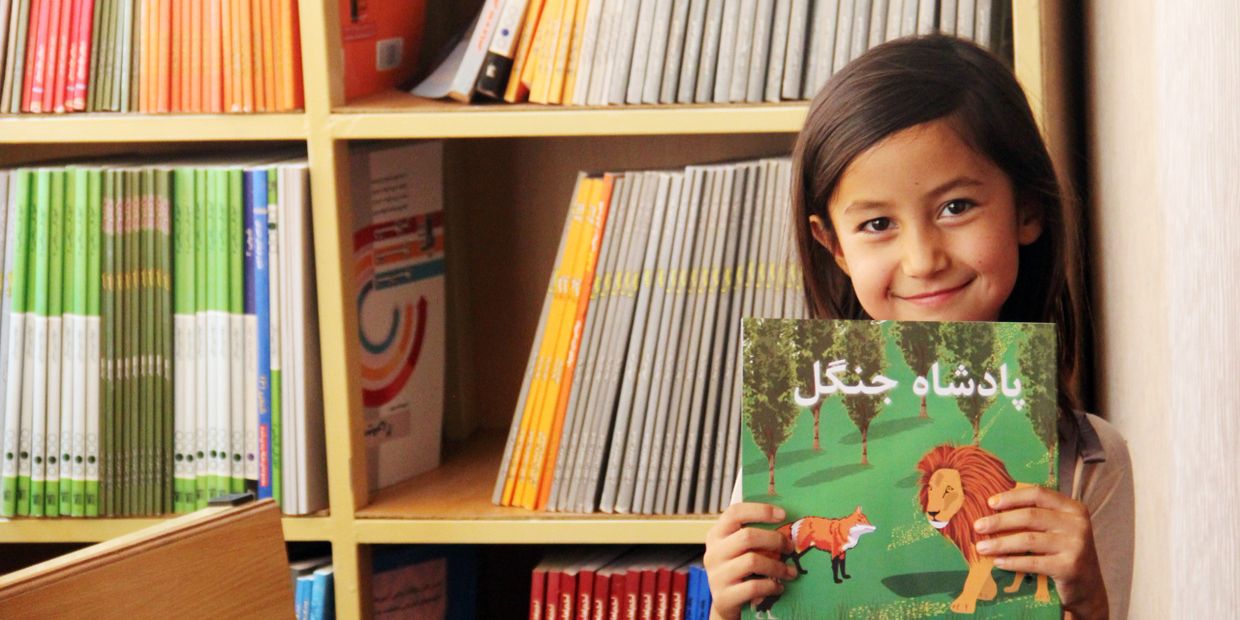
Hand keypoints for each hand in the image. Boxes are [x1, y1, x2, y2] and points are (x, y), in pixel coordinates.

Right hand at [704, 502, 797, 619]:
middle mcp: (713, 552)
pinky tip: (778, 587)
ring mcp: (717, 575)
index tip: (783, 514)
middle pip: (747, 536)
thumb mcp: (739, 549)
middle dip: (775, 540)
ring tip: (789, 571)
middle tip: (790, 547)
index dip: (760, 510)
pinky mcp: (724, 596)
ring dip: (777, 566)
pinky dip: (771, 586)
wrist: (725, 602)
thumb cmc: (738, 569)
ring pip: (752, 561)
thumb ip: (754, 535)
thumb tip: (786, 522)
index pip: (735, 513)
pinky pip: (754, 587)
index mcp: (717, 534)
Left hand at [972, 486, 1108, 618]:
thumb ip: (1037, 515)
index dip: (1012, 497)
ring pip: (1028, 539)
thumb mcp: (1057, 529)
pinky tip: (998, 562)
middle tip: (978, 526)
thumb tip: (993, 507)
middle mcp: (1077, 524)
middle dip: (1000, 521)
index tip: (990, 503)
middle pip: (1030, 516)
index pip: (1038, 494)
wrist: (1087, 587)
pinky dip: (1012, 561)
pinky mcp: (1070, 567)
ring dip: (1000, 543)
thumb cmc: (1064, 552)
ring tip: (982, 547)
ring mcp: (1076, 545)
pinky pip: (1033, 562)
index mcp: (1073, 508)